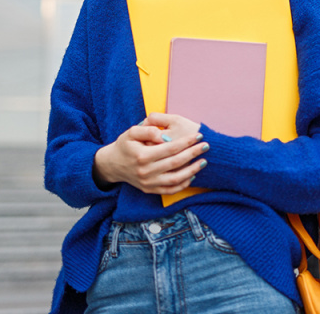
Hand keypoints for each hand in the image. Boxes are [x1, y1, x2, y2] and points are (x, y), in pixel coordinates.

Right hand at [93, 112, 207, 194]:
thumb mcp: (131, 132)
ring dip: (192, 170)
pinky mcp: (149, 190)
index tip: (198, 136)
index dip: (186, 142)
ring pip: (175, 179)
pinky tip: (193, 175)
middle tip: (206, 146)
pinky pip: (170, 190)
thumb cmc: (125, 145)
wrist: (112, 164)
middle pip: (175, 163)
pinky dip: (183, 184)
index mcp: (142, 155)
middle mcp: (145, 171)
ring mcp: (148, 183)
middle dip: (193, 154)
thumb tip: (164, 136)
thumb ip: (148, 130)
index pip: (170, 148)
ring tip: (203, 161)